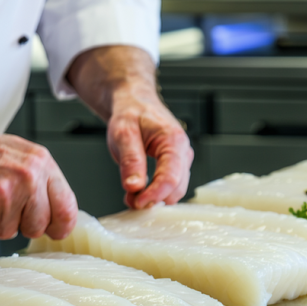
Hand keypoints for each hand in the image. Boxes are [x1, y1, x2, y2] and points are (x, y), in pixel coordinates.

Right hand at [0, 129, 77, 239]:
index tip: (56, 230)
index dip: (61, 226)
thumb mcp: (23, 156)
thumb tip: (63, 217)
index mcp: (41, 163)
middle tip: (7, 204)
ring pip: (10, 232)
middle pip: (38, 227)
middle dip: (23, 223)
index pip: (66, 208)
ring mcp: (3, 194)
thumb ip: (45, 183)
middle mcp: (26, 178)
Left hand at [107, 92, 192, 208]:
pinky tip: (139, 191)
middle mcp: (183, 151)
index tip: (137, 203)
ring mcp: (181, 160)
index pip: (171, 177)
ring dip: (154, 197)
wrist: (135, 103)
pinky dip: (155, 193)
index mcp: (173, 140)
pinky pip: (170, 187)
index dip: (155, 194)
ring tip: (131, 195)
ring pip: (175, 190)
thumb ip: (130, 161)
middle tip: (130, 200)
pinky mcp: (175, 166)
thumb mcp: (123, 134)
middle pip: (177, 188)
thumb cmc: (131, 114)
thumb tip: (134, 187)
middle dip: (154, 198)